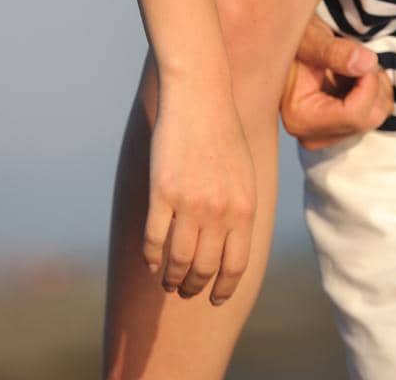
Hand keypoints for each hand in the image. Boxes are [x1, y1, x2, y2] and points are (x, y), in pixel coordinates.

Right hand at [146, 92, 256, 303]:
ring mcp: (189, 202)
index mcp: (245, 208)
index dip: (223, 288)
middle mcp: (219, 211)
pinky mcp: (161, 192)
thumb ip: (240, 211)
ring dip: (171, 277)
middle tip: (185, 290)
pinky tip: (150, 261)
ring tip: (168, 280)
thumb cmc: (223, 133)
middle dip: (194, 287)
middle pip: (205, 269)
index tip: (214, 299)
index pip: (236, 265)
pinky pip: (153, 239)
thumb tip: (231, 250)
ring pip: (177, 260)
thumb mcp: (245, 173)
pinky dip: (151, 257)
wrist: (201, 95)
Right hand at [280, 16, 393, 149]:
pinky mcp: (337, 131)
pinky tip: (352, 76)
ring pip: (374, 117)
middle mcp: (311, 135)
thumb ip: (335, 51)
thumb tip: (366, 64)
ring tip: (354, 64)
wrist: (286, 43)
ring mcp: (325, 137)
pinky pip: (371, 115)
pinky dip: (370, 92)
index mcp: (300, 118)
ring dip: (374, 86)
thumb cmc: (297, 40)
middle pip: (368, 119)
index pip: (354, 115)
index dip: (369, 83)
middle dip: (374, 84)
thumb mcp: (312, 38)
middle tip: (360, 56)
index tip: (365, 56)